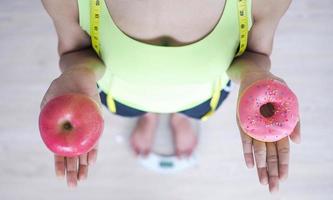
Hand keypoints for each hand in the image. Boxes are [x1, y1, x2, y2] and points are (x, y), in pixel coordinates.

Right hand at [40, 67, 101, 186]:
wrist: (80, 74)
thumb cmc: (63, 86)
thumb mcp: (52, 99)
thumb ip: (50, 114)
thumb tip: (53, 130)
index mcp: (60, 130)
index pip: (60, 151)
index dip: (60, 164)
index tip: (59, 176)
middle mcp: (74, 132)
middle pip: (73, 154)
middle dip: (72, 170)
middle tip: (72, 185)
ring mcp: (85, 128)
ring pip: (84, 150)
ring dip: (83, 165)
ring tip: (82, 179)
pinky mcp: (96, 123)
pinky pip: (95, 138)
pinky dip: (93, 149)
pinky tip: (92, 160)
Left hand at [236, 71, 300, 192]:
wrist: (255, 74)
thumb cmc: (274, 88)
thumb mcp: (288, 101)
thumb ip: (294, 121)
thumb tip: (298, 142)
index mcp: (280, 127)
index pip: (283, 151)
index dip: (283, 165)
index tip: (283, 179)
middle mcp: (267, 131)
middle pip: (271, 155)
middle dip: (272, 173)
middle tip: (272, 190)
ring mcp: (254, 128)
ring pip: (259, 151)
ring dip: (261, 166)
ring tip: (262, 182)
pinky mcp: (243, 123)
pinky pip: (245, 139)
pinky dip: (247, 152)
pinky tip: (250, 165)